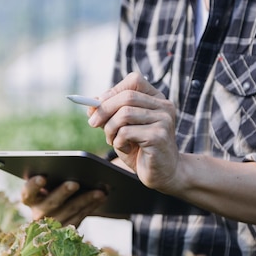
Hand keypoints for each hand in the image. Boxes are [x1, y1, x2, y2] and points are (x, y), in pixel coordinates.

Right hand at [20, 176, 106, 226]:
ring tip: (99, 190)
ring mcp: (53, 226)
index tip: (42, 177)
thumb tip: (70, 167)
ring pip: (70, 211)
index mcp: (30, 199)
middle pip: (51, 203)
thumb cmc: (54, 188)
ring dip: (86, 199)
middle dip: (63, 192)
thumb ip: (55, 176)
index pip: (27, 193)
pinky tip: (102, 196)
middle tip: (75, 183)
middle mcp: (38, 214)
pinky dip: (92, 205)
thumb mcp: (50, 183)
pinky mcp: (68, 232)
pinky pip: (81, 217)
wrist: (58, 212)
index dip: (33, 186)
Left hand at [87, 72, 180, 193]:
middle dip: (104, 110)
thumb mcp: (122, 128)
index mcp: (157, 100)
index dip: (113, 91)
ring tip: (113, 140)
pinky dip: (118, 142)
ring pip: (124, 114)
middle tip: (93, 123)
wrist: (163, 174)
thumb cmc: (142, 150)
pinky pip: (126, 132)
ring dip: (110, 129)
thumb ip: (110, 114)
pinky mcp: (158, 136)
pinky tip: (126, 148)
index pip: (134, 81)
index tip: (99, 105)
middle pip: (127, 96)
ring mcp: (163, 120)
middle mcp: (164, 107)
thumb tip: (91, 104)